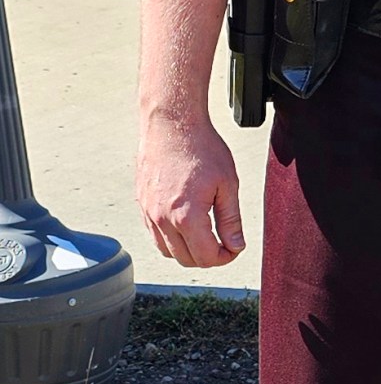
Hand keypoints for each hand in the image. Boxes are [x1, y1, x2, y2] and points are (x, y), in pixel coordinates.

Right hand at [136, 110, 245, 267]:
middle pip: (186, 259)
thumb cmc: (201, 148)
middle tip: (223, 243)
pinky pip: (155, 235)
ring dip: (188, 250)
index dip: (225, 257)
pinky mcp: (142, 204)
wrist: (172, 123)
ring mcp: (148, 212)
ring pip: (168, 251)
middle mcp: (162, 219)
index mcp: (187, 216)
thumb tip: (236, 246)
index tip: (234, 247)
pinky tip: (186, 223)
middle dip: (208, 257)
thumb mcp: (228, 184)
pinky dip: (171, 238)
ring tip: (206, 234)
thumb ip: (231, 220)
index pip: (207, 258)